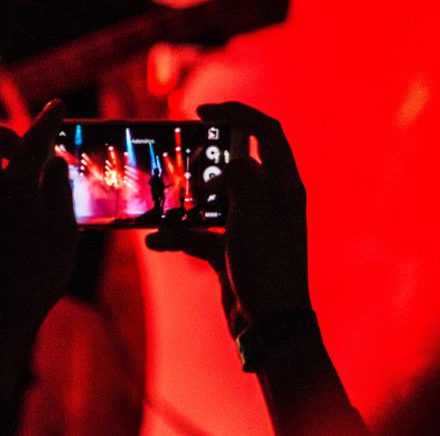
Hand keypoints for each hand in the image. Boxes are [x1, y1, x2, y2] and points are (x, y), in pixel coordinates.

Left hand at [0, 100, 77, 394]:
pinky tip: (1, 208)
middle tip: (26, 153)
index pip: (33, 140)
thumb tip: (53, 163)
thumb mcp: (64, 234)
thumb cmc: (37, 279)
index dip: (47, 120)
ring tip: (17, 183)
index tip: (57, 106)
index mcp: (16, 189)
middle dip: (6, 135)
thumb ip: (60, 191)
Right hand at [146, 102, 309, 338]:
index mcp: (283, 186)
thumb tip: (228, 166)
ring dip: (186, 200)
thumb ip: (239, 178)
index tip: (202, 111)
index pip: (266, 133)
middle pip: (234, 163)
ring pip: (212, 198)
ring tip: (165, 200)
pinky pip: (200, 233)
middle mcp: (269, 201)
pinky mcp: (231, 250)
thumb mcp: (252, 215)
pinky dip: (178, 235)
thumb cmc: (268, 268)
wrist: (269, 327)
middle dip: (203, 161)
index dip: (238, 114)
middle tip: (181, 163)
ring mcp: (249, 226)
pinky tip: (156, 241)